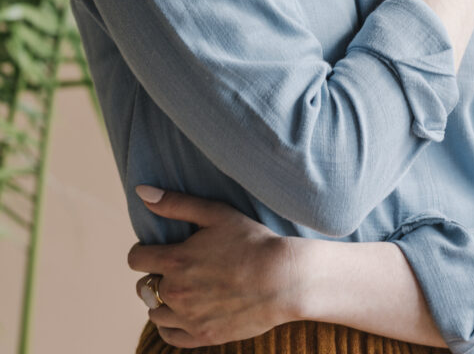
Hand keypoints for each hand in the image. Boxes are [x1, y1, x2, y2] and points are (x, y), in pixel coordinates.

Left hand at [127, 188, 302, 348]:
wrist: (283, 279)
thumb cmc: (251, 241)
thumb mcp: (215, 213)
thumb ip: (175, 204)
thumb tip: (141, 191)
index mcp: (176, 260)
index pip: (136, 259)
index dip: (142, 251)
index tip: (153, 249)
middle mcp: (176, 292)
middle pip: (144, 287)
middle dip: (155, 275)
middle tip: (175, 268)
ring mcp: (188, 318)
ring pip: (154, 312)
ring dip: (161, 301)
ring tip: (181, 289)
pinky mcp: (203, 336)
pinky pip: (170, 336)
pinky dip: (170, 325)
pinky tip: (181, 313)